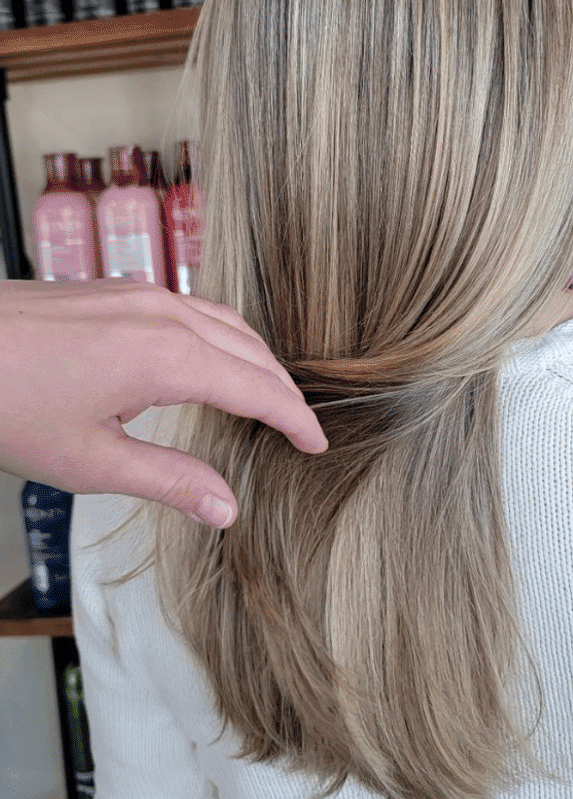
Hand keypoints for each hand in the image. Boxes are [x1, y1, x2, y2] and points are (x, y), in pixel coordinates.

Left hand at [0, 279, 326, 526]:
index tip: (317, 444)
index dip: (294, 419)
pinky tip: (209, 362)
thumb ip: (169, 479)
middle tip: (299, 428)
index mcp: (167, 357)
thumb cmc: (9, 402)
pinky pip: (195, 308)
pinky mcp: (120, 289)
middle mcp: (166, 314)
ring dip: (256, 360)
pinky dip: (222, 338)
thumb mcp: (90, 460)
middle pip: (252, 351)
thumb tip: (227, 508)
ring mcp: (142, 293)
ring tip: (266, 398)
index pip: (258, 389)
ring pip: (227, 323)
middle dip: (282, 390)